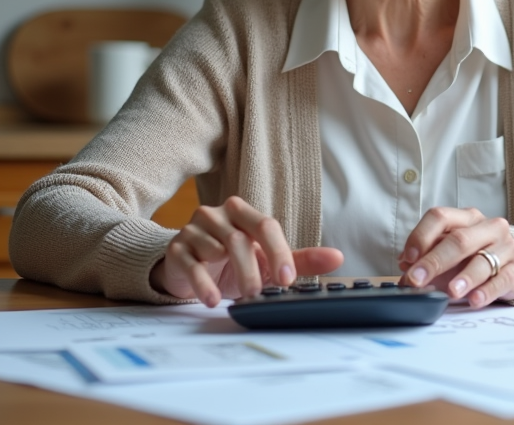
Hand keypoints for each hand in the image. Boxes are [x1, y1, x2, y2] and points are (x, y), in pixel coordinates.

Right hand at [150, 196, 342, 306]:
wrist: (189, 269)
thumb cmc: (232, 262)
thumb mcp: (266, 261)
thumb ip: (300, 259)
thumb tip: (337, 257)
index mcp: (244, 213)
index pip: (266, 226)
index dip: (279, 252)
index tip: (288, 280)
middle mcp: (219, 214)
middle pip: (240, 238)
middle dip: (253, 270)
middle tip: (260, 295)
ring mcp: (195, 229)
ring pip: (216, 248)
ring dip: (230, 275)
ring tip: (240, 297)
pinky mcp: (177, 248)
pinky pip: (191, 264)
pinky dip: (203, 284)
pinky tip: (213, 300)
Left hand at [398, 207, 513, 307]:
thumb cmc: (476, 256)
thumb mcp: (451, 252)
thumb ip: (428, 255)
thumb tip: (405, 265)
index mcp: (466, 218)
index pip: (440, 217)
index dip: (421, 236)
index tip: (408, 258)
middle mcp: (488, 227)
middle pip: (459, 240)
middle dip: (435, 261)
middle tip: (417, 280)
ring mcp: (506, 247)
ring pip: (483, 260)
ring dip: (464, 277)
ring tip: (451, 292)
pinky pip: (502, 280)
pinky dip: (486, 291)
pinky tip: (474, 300)